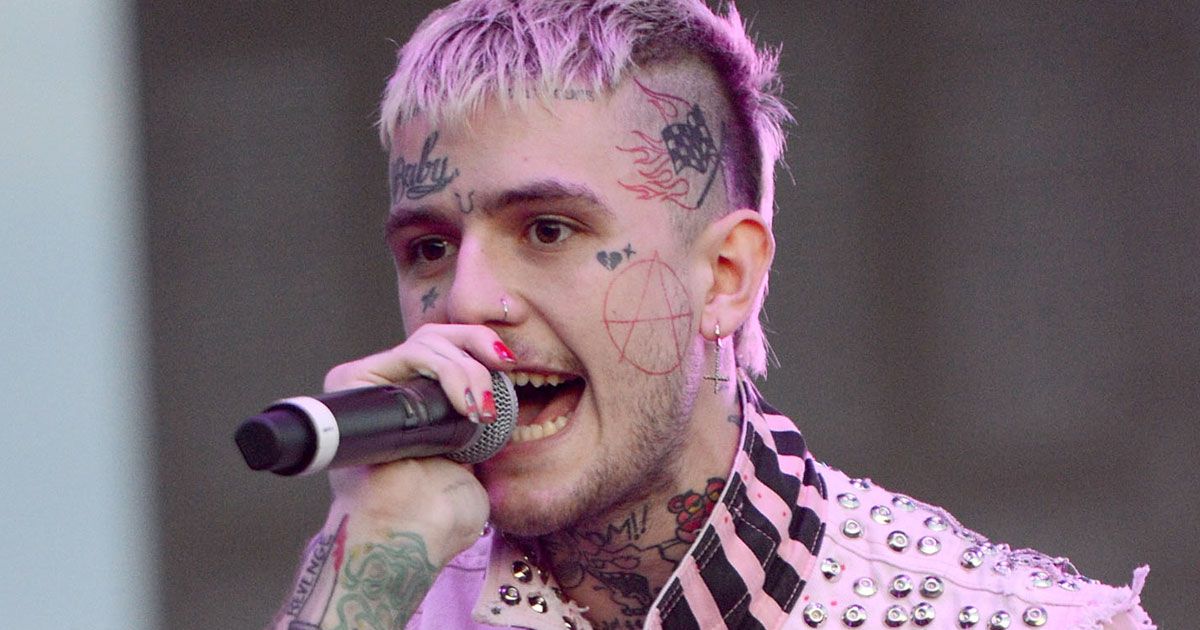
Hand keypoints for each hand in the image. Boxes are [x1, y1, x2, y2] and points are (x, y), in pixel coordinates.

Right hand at [322, 323, 516, 564]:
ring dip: (466, 367)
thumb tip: (494, 394)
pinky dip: (446, 370)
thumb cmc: (440, 513)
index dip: (477, 344)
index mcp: (414, 404)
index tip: (509, 362)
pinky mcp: (354, 382)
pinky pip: (409, 354)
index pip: (445, 349)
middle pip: (435, 336)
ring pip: (425, 342)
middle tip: (503, 370)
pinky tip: (465, 405)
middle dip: (477, 345)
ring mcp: (370, 385)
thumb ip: (476, 426)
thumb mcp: (472, 458)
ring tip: (480, 409)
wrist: (413, 538)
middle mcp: (389, 390)